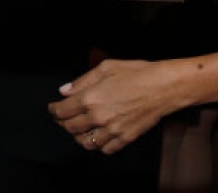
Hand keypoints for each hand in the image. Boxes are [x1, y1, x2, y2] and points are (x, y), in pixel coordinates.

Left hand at [49, 59, 181, 154]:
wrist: (164, 87)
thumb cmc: (139, 74)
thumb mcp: (107, 67)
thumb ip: (83, 81)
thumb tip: (65, 90)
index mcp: (90, 98)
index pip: (61, 112)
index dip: (53, 111)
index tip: (53, 108)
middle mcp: (98, 117)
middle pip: (70, 128)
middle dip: (63, 123)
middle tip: (64, 118)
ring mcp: (111, 130)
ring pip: (85, 142)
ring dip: (78, 136)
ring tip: (80, 129)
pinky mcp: (124, 138)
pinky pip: (104, 149)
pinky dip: (98, 145)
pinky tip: (99, 136)